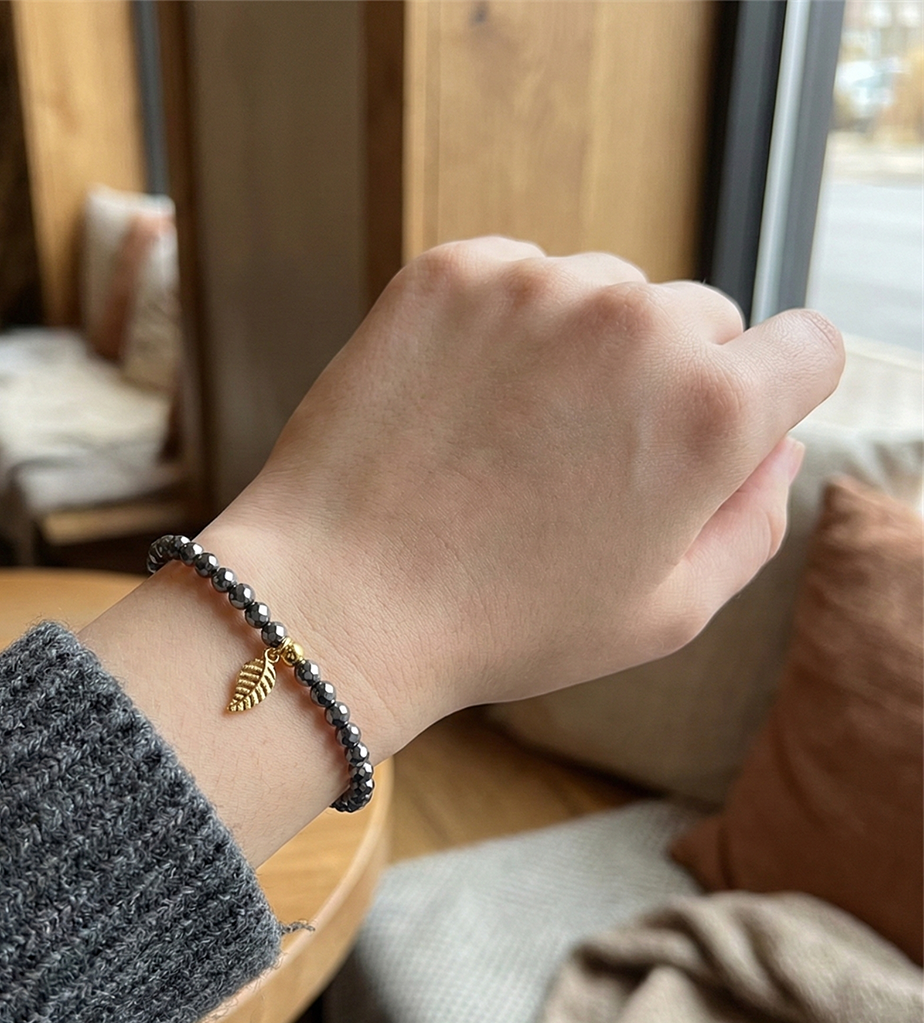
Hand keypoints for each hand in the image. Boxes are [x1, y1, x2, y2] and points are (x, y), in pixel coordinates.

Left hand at [204, 239, 841, 751]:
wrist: (340, 601)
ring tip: (510, 440)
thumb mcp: (665, 613)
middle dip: (667, 380)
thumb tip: (777, 448)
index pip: (809, 348)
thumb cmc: (501, 624)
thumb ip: (752, 521)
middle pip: (701, 319)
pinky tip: (462, 404)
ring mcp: (537, 286)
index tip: (725, 427)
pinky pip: (517, 276)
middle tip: (588, 462)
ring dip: (582, 347)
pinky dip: (504, 326)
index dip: (776, 393)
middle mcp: (637, 323)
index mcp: (711, 410)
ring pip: (605, 292)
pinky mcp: (451, 271)